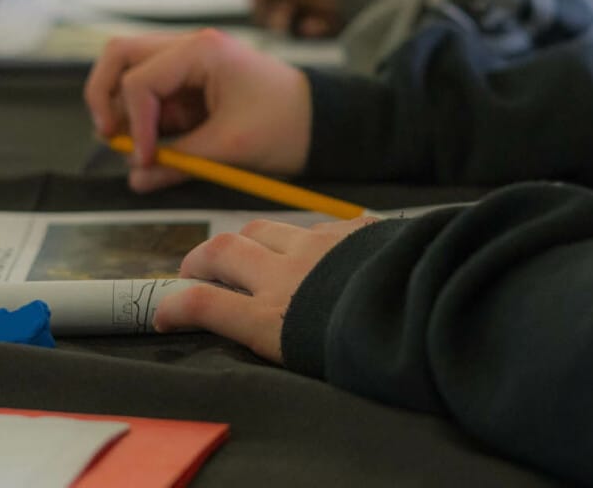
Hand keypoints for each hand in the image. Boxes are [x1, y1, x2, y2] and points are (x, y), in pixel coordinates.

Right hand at [84, 29, 312, 192]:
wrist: (323, 123)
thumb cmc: (286, 126)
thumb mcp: (229, 149)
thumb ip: (178, 163)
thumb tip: (136, 179)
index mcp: (202, 50)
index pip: (139, 79)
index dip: (132, 123)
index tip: (143, 159)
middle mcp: (191, 47)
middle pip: (120, 55)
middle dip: (106, 96)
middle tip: (109, 135)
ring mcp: (190, 62)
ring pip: (131, 72)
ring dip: (127, 109)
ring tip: (142, 147)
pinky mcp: (193, 82)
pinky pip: (153, 94)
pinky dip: (147, 118)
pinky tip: (162, 146)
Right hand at [155, 216, 379, 363]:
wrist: (429, 309)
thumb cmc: (376, 352)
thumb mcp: (316, 366)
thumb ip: (283, 339)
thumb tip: (261, 328)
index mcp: (273, 319)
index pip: (202, 304)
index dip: (174, 305)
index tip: (163, 313)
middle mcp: (288, 276)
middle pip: (224, 252)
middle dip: (200, 258)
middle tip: (195, 269)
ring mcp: (320, 247)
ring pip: (264, 230)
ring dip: (249, 241)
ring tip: (248, 253)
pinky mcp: (353, 232)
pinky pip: (317, 227)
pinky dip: (304, 239)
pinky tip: (315, 252)